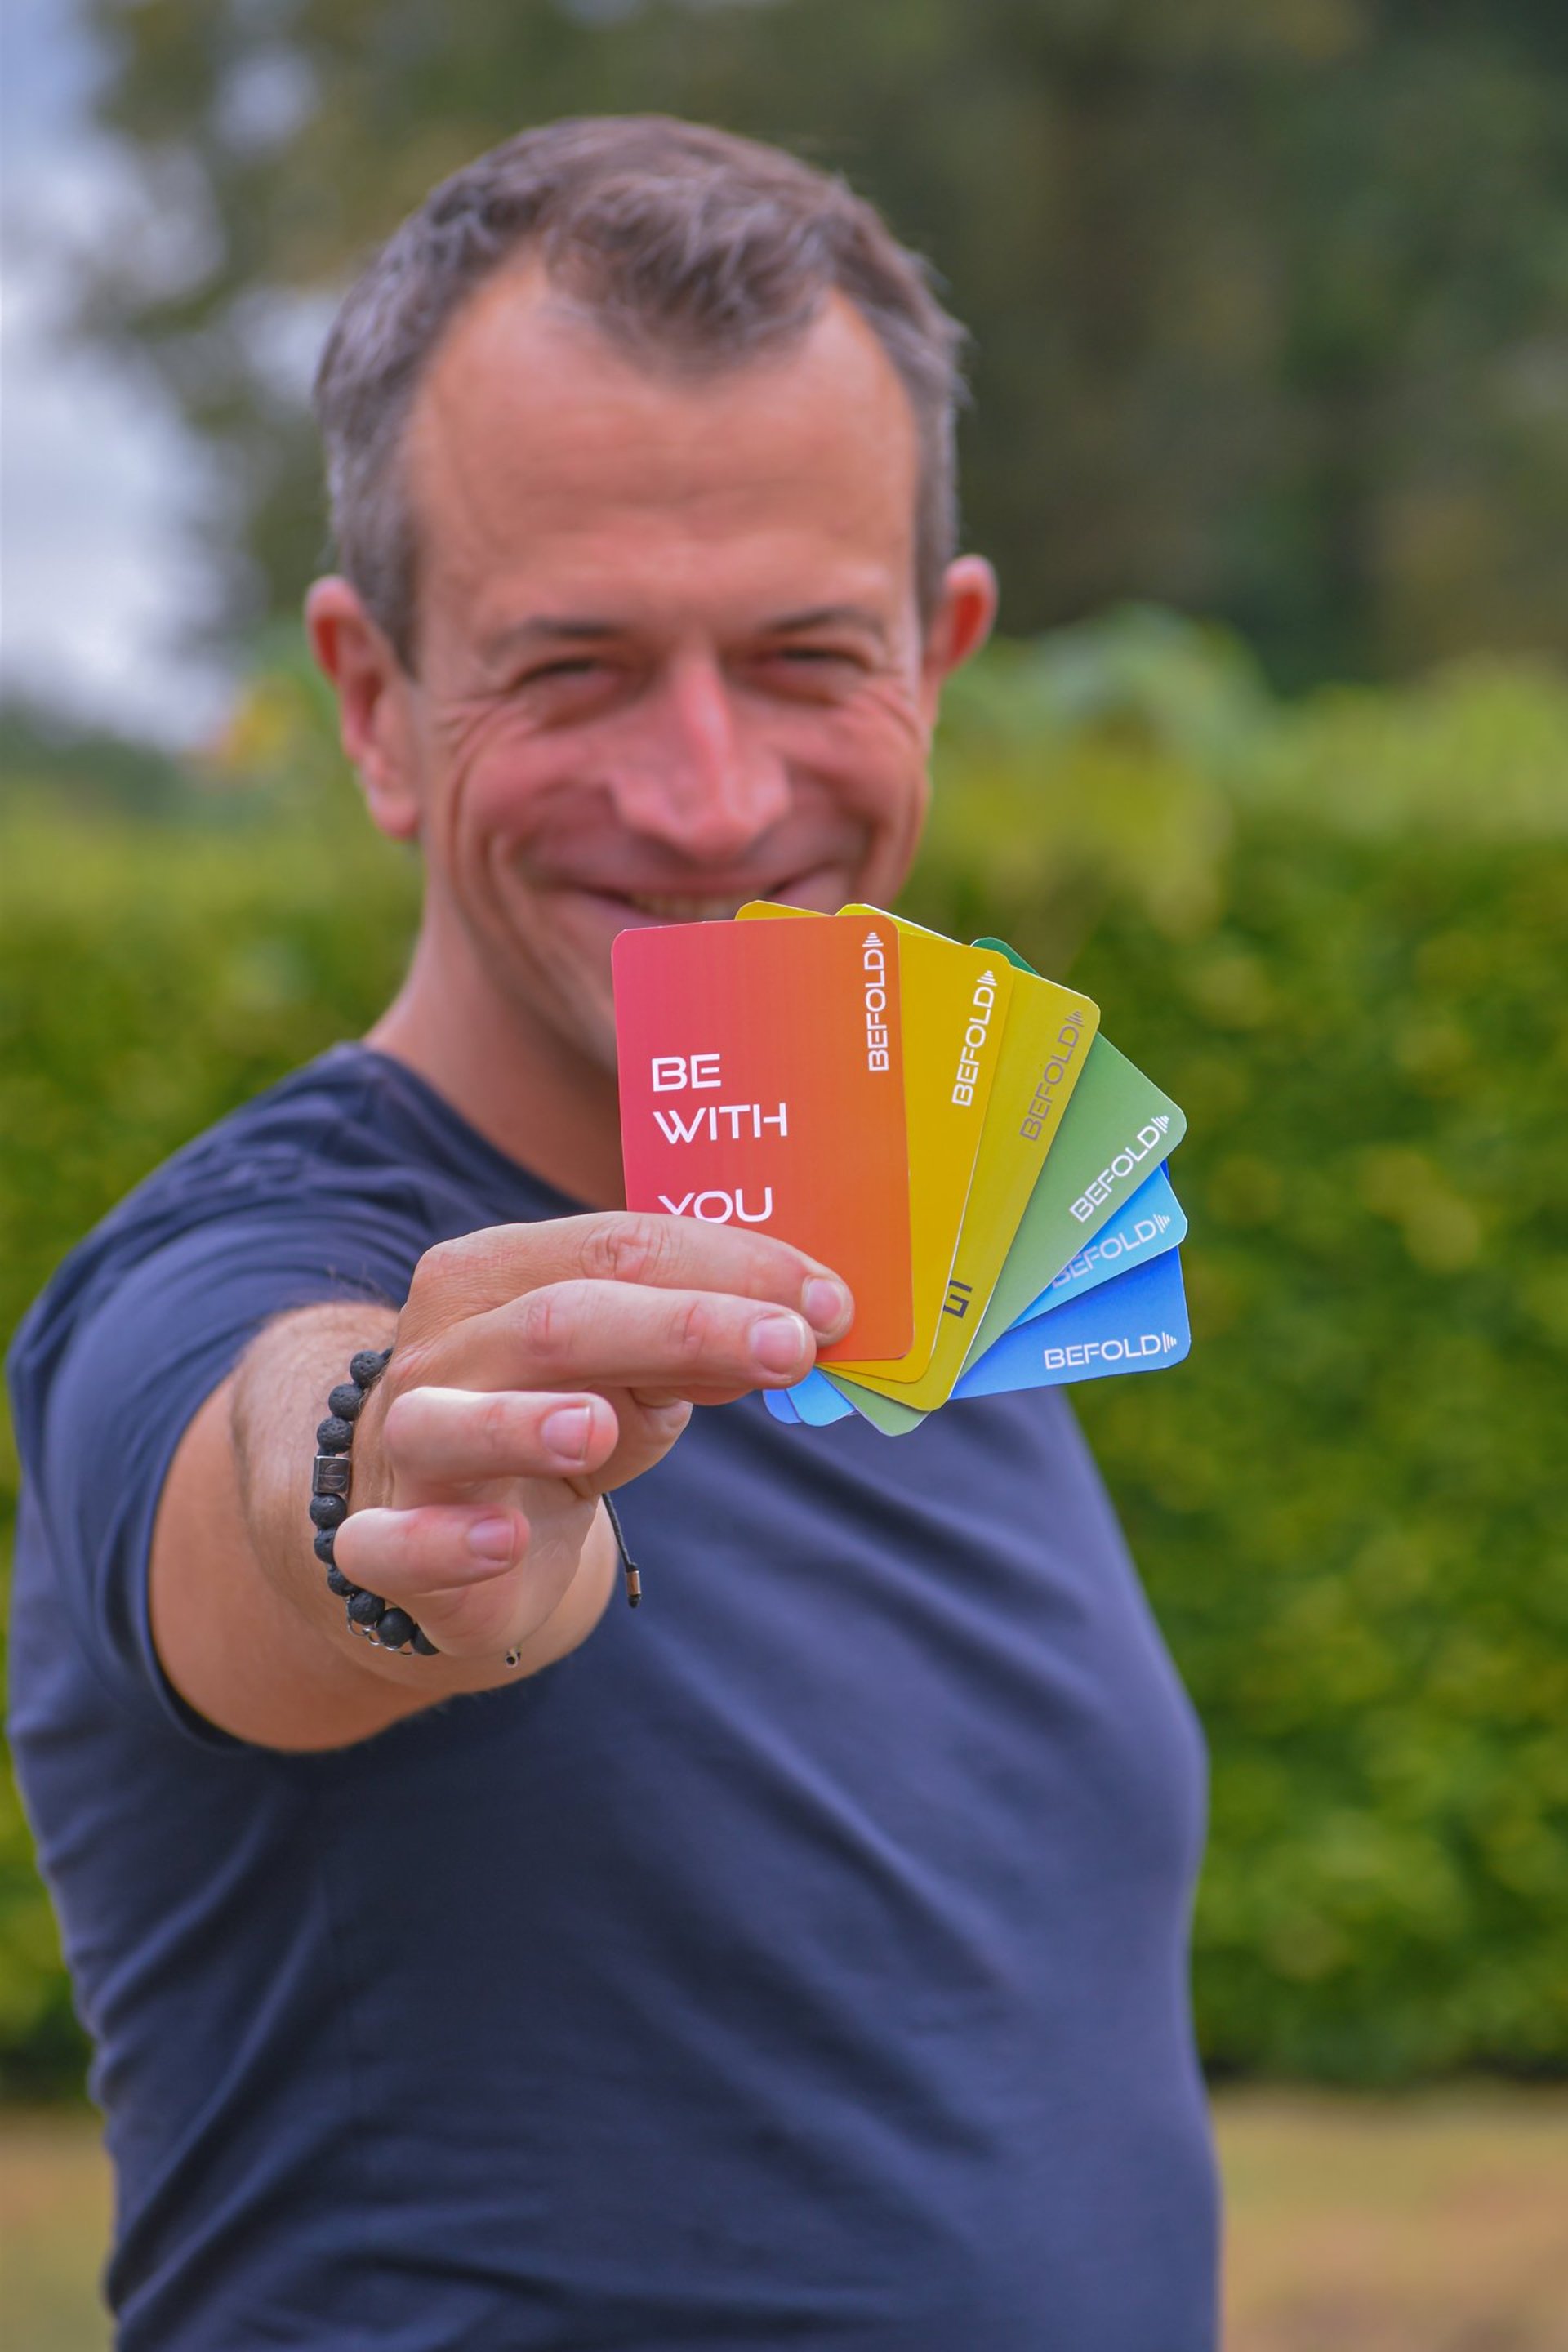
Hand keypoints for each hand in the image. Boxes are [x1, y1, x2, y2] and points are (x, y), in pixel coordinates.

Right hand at [331, 1212, 850, 1660]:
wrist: (440, 1526)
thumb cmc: (551, 1419)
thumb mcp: (633, 1374)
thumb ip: (698, 1349)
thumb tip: (804, 1329)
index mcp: (502, 1274)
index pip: (621, 1248)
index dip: (733, 1268)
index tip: (831, 1302)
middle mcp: (445, 1346)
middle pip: (560, 1322)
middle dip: (681, 1329)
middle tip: (787, 1349)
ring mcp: (404, 1443)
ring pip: (452, 1423)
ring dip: (522, 1424)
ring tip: (596, 1429)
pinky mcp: (385, 1543)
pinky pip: (396, 1544)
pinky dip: (446, 1542)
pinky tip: (504, 1542)